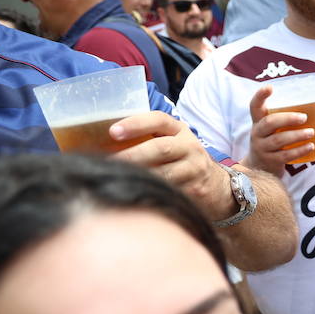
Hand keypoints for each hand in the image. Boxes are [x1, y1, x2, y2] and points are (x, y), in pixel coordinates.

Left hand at [110, 111, 232, 218]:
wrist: (216, 186)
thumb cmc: (181, 160)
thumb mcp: (171, 142)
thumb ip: (147, 138)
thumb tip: (98, 139)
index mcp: (179, 130)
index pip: (159, 120)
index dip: (136, 124)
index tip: (113, 132)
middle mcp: (190, 146)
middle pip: (160, 148)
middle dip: (131, 156)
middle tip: (107, 163)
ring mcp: (195, 168)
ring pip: (163, 173)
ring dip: (138, 176)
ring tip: (115, 179)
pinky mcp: (195, 189)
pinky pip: (168, 190)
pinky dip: (149, 191)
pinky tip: (133, 193)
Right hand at [242, 84, 313, 176]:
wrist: (259, 167)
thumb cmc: (272, 140)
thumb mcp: (272, 128)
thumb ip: (285, 119)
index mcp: (258, 121)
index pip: (255, 106)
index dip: (260, 96)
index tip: (270, 87)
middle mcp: (257, 133)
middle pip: (269, 123)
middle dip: (288, 119)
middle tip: (304, 117)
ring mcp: (262, 148)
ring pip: (278, 140)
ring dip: (297, 135)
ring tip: (311, 132)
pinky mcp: (270, 161)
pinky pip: (285, 156)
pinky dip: (299, 150)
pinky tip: (310, 146)